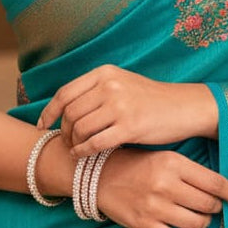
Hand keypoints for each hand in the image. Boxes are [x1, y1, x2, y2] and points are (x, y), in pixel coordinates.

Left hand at [36, 65, 217, 155]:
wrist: (185, 107)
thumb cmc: (151, 99)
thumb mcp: (122, 83)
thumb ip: (96, 90)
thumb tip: (65, 107)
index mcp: (105, 73)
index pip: (65, 93)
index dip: (49, 111)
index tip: (43, 125)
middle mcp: (110, 86)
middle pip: (69, 112)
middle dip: (63, 130)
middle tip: (66, 142)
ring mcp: (120, 105)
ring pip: (79, 129)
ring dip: (73, 143)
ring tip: (76, 149)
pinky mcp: (130, 127)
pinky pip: (94, 143)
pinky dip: (83, 152)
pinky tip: (83, 155)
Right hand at [97, 147, 227, 227]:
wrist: (100, 176)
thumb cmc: (138, 164)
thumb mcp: (165, 157)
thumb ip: (192, 171)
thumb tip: (222, 189)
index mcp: (173, 163)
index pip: (215, 182)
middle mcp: (165, 185)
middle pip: (208, 204)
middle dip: (216, 208)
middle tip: (213, 206)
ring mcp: (154, 207)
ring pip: (196, 224)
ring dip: (205, 224)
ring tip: (201, 218)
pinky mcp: (145, 226)